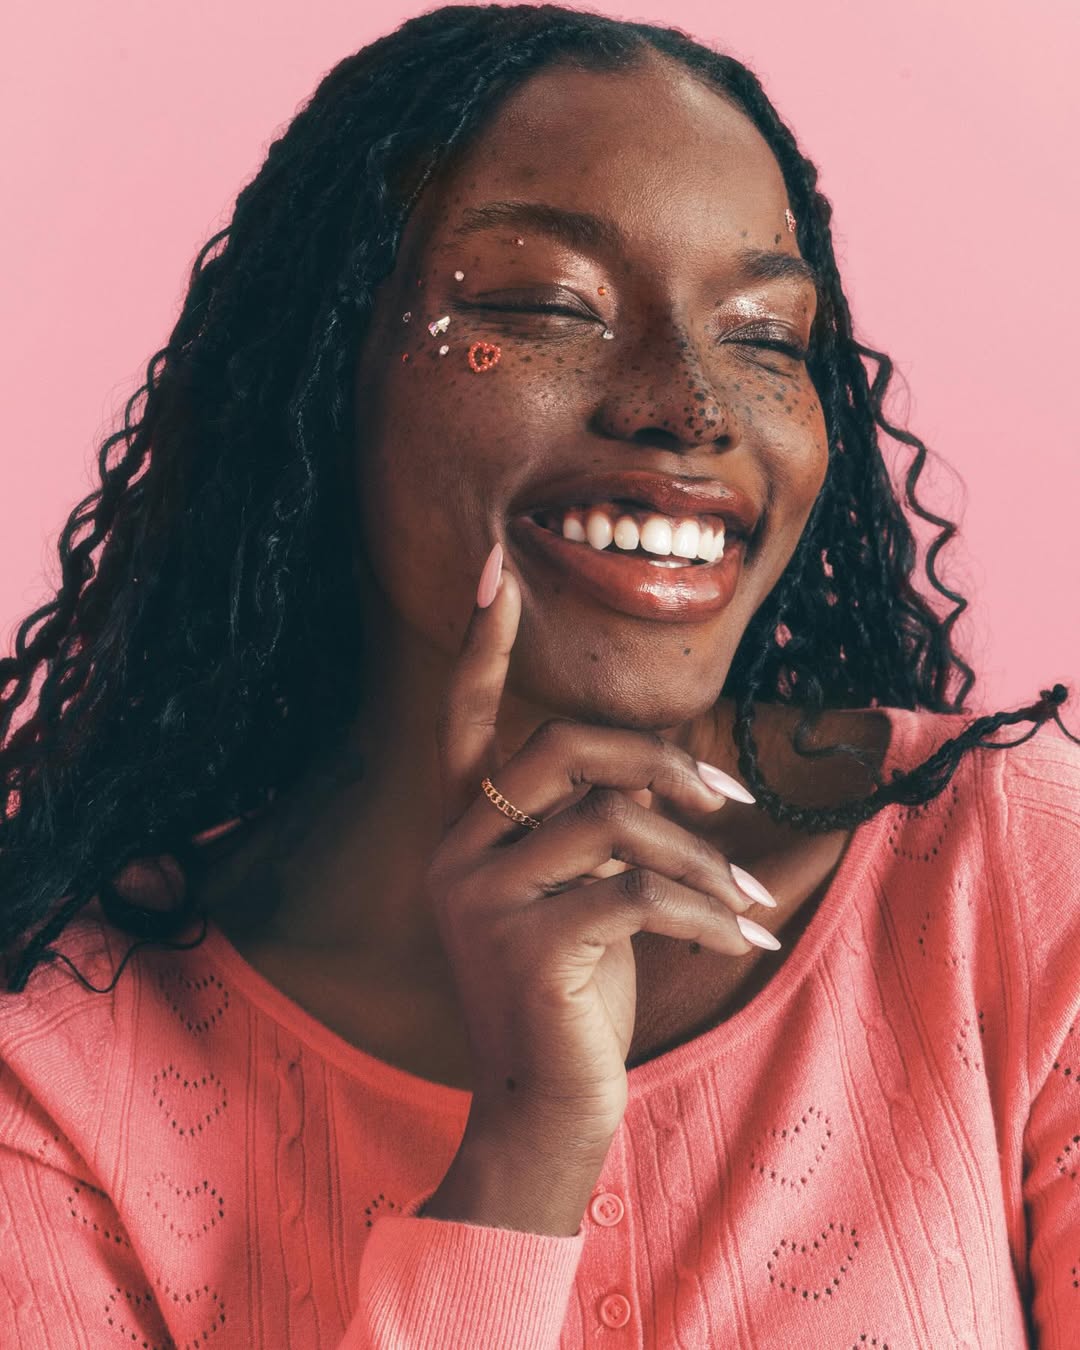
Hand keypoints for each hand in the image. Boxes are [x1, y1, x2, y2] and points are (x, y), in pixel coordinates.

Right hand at [424, 544, 777, 1215]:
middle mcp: (456, 854)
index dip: (483, 648)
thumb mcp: (588, 897)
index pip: (464, 720)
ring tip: (747, 902)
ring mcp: (480, 900)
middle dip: (662, 764)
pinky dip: (708, 914)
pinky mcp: (524, 949)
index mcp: (466, 833)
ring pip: (616, 824)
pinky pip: (638, 895)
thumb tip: (682, 773)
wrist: (545, 1110)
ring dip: (702, 861)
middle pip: (564, 749)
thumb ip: (606, 828)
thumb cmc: (576, 995)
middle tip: (728, 803)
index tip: (493, 571)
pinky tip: (744, 940)